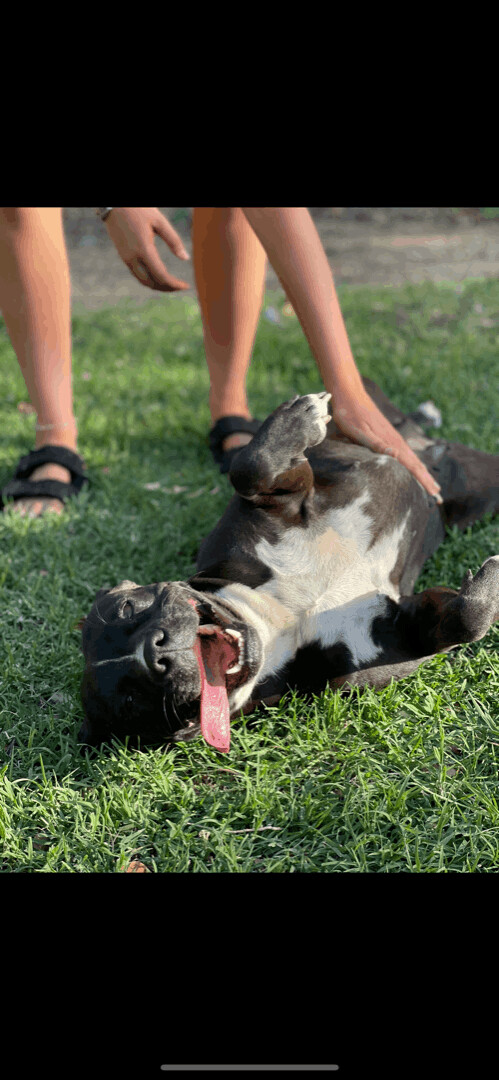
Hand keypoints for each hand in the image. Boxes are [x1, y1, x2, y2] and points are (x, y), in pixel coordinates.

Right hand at [104, 207, 189, 290]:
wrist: (114, 204)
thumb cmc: (139, 208)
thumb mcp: (159, 221)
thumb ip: (173, 240)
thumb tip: (185, 258)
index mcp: (144, 249)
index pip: (161, 276)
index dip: (174, 284)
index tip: (185, 286)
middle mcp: (133, 258)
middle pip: (152, 283)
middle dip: (167, 288)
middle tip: (180, 286)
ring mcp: (126, 258)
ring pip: (143, 281)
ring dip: (158, 286)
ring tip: (171, 284)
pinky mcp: (123, 256)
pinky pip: (137, 274)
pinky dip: (149, 279)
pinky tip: (158, 276)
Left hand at [332, 386, 442, 501]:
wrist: (349, 394)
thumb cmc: (350, 415)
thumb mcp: (359, 432)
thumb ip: (376, 444)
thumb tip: (396, 454)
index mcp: (393, 444)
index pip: (413, 466)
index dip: (424, 481)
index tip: (436, 495)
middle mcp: (397, 442)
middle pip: (417, 465)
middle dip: (428, 481)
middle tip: (439, 498)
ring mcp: (394, 438)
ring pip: (413, 460)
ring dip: (423, 474)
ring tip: (431, 486)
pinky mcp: (388, 436)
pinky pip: (406, 455)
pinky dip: (413, 465)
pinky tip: (413, 467)